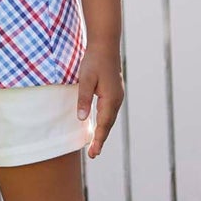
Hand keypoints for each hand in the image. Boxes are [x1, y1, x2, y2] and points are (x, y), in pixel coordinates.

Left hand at [76, 45, 123, 159]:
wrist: (105, 45)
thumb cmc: (94, 61)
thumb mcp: (85, 79)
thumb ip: (83, 99)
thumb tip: (82, 119)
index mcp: (110, 99)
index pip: (104, 125)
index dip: (98, 140)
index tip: (93, 153)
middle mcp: (117, 99)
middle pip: (109, 124)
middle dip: (101, 139)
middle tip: (93, 154)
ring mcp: (117, 95)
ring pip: (110, 118)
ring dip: (103, 131)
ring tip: (95, 144)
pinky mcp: (114, 92)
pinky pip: (110, 111)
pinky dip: (105, 121)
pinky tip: (100, 124)